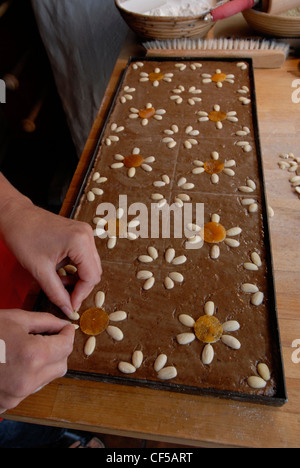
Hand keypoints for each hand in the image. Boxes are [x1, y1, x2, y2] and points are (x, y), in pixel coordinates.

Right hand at [0, 309, 74, 413]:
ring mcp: (16, 395)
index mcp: (33, 355)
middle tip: (49, 337)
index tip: (65, 328)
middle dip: (59, 350)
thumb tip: (62, 325)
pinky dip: (30, 375)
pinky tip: (16, 362)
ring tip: (27, 349)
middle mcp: (28, 379)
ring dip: (45, 363)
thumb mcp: (15, 319)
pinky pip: (30, 388)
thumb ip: (44, 322)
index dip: (67, 333)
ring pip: (47, 379)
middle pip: (61, 365)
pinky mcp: (7, 403)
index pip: (66, 346)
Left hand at [1, 196, 101, 318]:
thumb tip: (69, 309)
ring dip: (77, 278)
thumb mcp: (39, 270)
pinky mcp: (79, 233)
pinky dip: (75, 268)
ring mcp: (84, 233)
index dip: (81, 295)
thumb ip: (57, 293)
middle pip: (94, 271)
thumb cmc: (23, 236)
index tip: (70, 306)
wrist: (15, 216)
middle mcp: (87, 235)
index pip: (91, 277)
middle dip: (81, 288)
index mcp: (80, 242)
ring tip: (58, 284)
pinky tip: (60, 273)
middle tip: (65, 299)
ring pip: (90, 265)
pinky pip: (84, 257)